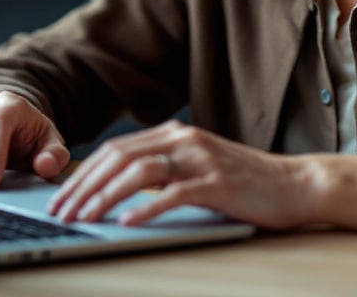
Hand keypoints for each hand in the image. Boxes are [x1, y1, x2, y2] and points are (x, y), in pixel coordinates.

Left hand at [47, 120, 310, 228]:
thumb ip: (163, 172)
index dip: (83, 173)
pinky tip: (126, 222)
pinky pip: (172, 194)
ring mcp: (200, 158)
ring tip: (84, 218)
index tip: (61, 197)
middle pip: (118, 158)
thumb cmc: (244, 182)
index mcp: (174, 134)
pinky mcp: (217, 183)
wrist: (295, 184)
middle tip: (62, 212)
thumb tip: (117, 191)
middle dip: (84, 186)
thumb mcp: (196, 168)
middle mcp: (183, 139)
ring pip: (138, 173)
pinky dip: (145, 208)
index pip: (115, 150)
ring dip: (104, 196)